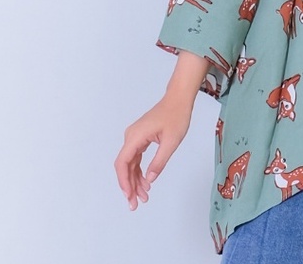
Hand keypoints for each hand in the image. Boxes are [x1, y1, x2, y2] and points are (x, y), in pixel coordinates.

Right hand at [114, 94, 192, 209]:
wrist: (179, 99)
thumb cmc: (177, 116)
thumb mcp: (171, 141)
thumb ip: (159, 161)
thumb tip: (149, 180)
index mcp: (135, 137)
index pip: (123, 163)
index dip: (124, 182)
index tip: (129, 196)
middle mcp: (131, 137)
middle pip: (125, 166)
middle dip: (129, 186)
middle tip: (135, 203)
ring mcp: (135, 137)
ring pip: (130, 164)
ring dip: (135, 180)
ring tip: (143, 196)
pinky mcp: (140, 137)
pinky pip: (136, 157)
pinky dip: (139, 171)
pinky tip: (145, 182)